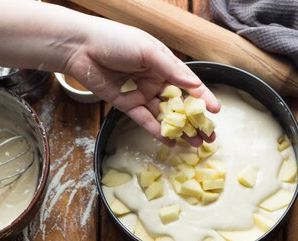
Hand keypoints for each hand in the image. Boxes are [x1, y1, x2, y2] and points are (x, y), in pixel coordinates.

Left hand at [63, 20, 219, 146]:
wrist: (81, 48)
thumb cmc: (116, 40)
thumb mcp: (147, 50)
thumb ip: (171, 69)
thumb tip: (194, 85)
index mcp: (164, 64)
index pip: (188, 83)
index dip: (202, 97)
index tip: (216, 111)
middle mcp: (155, 80)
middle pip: (179, 103)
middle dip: (195, 119)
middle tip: (209, 135)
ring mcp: (142, 93)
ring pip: (165, 115)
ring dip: (180, 130)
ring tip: (195, 143)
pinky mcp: (127, 105)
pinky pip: (145, 121)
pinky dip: (157, 132)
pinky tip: (171, 143)